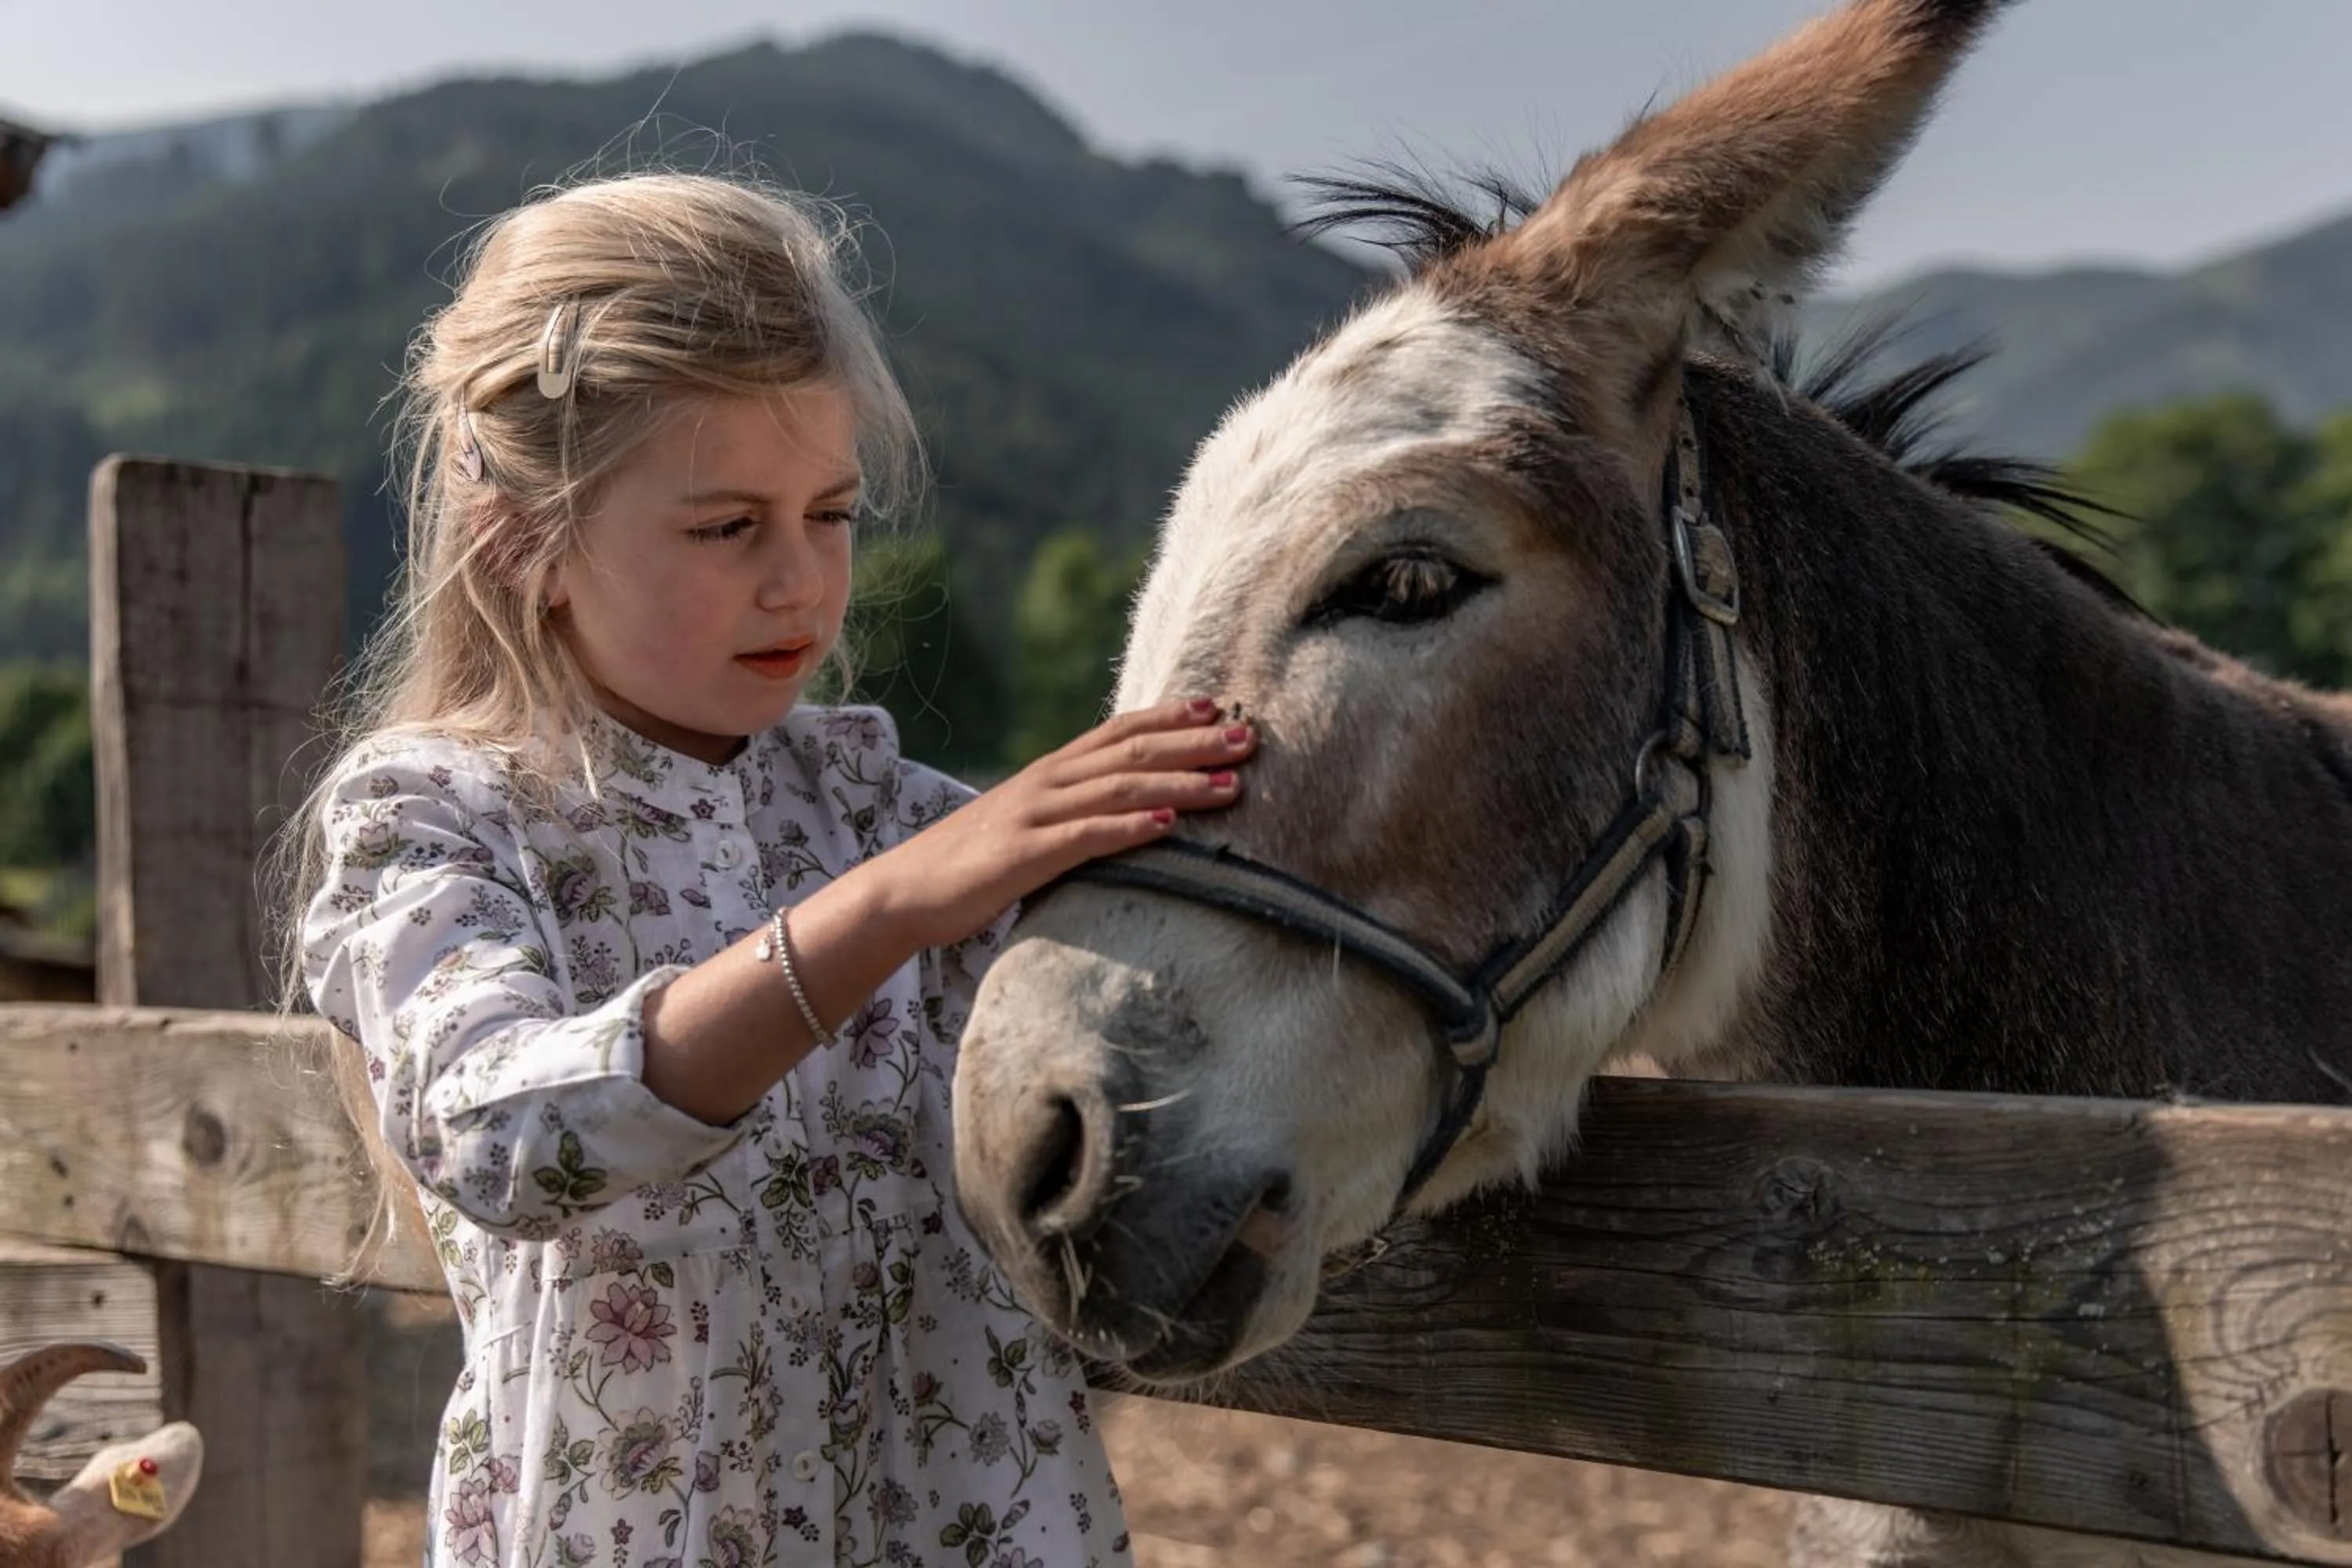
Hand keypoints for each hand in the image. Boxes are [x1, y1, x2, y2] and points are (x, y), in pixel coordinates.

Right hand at [860, 696, 1253, 949]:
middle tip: (1251, 738)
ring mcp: (1035, 816)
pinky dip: (1129, 827)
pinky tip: (1166, 824)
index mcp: (1050, 772)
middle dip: (1194, 743)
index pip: (1119, 731)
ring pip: (1118, 789)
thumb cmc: (971, 863)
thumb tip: (1124, 813)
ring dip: (1179, 782)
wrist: (904, 891)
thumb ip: (1072, 813)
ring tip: (1230, 784)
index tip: (1220, 706)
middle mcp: (1047, 782)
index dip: (1170, 717)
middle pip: (1131, 752)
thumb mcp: (1029, 826)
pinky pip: (1086, 836)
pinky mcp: (1024, 855)